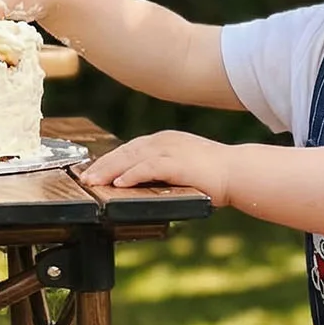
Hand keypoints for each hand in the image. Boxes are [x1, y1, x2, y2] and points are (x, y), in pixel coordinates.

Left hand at [81, 131, 234, 204]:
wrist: (238, 173)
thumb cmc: (216, 174)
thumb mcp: (184, 167)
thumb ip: (164, 171)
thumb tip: (144, 184)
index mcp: (166, 140)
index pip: (131, 148)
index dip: (111, 159)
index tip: (94, 171)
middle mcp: (165, 141)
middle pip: (126, 151)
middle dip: (103, 164)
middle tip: (85, 177)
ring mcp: (171, 150)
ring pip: (132, 158)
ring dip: (111, 170)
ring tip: (94, 182)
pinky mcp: (178, 163)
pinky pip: (149, 168)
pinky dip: (132, 175)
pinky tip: (119, 183)